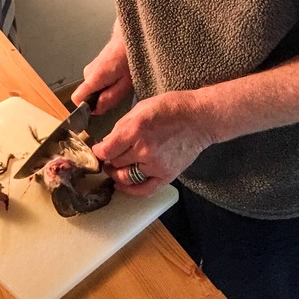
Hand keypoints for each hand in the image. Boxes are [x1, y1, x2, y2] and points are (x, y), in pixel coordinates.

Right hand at [71, 23, 132, 114]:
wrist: (129, 37)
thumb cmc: (130, 57)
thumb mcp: (125, 84)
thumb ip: (110, 98)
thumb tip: (97, 109)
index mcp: (94, 77)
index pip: (76, 98)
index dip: (87, 107)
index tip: (100, 107)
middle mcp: (88, 72)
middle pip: (88, 95)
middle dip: (102, 97)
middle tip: (119, 89)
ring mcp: (91, 68)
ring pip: (94, 88)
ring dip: (106, 88)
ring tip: (120, 79)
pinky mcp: (95, 66)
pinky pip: (97, 81)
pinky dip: (107, 81)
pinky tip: (118, 74)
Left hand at [92, 91, 210, 196]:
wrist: (200, 118)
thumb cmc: (171, 108)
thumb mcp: (141, 108)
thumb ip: (121, 126)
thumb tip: (107, 142)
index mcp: (135, 129)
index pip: (106, 150)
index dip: (98, 151)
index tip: (98, 150)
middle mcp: (144, 149)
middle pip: (115, 163)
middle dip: (108, 159)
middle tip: (109, 155)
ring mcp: (156, 165)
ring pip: (125, 177)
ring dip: (116, 174)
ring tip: (115, 168)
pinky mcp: (166, 175)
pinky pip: (144, 189)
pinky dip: (130, 190)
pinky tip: (123, 185)